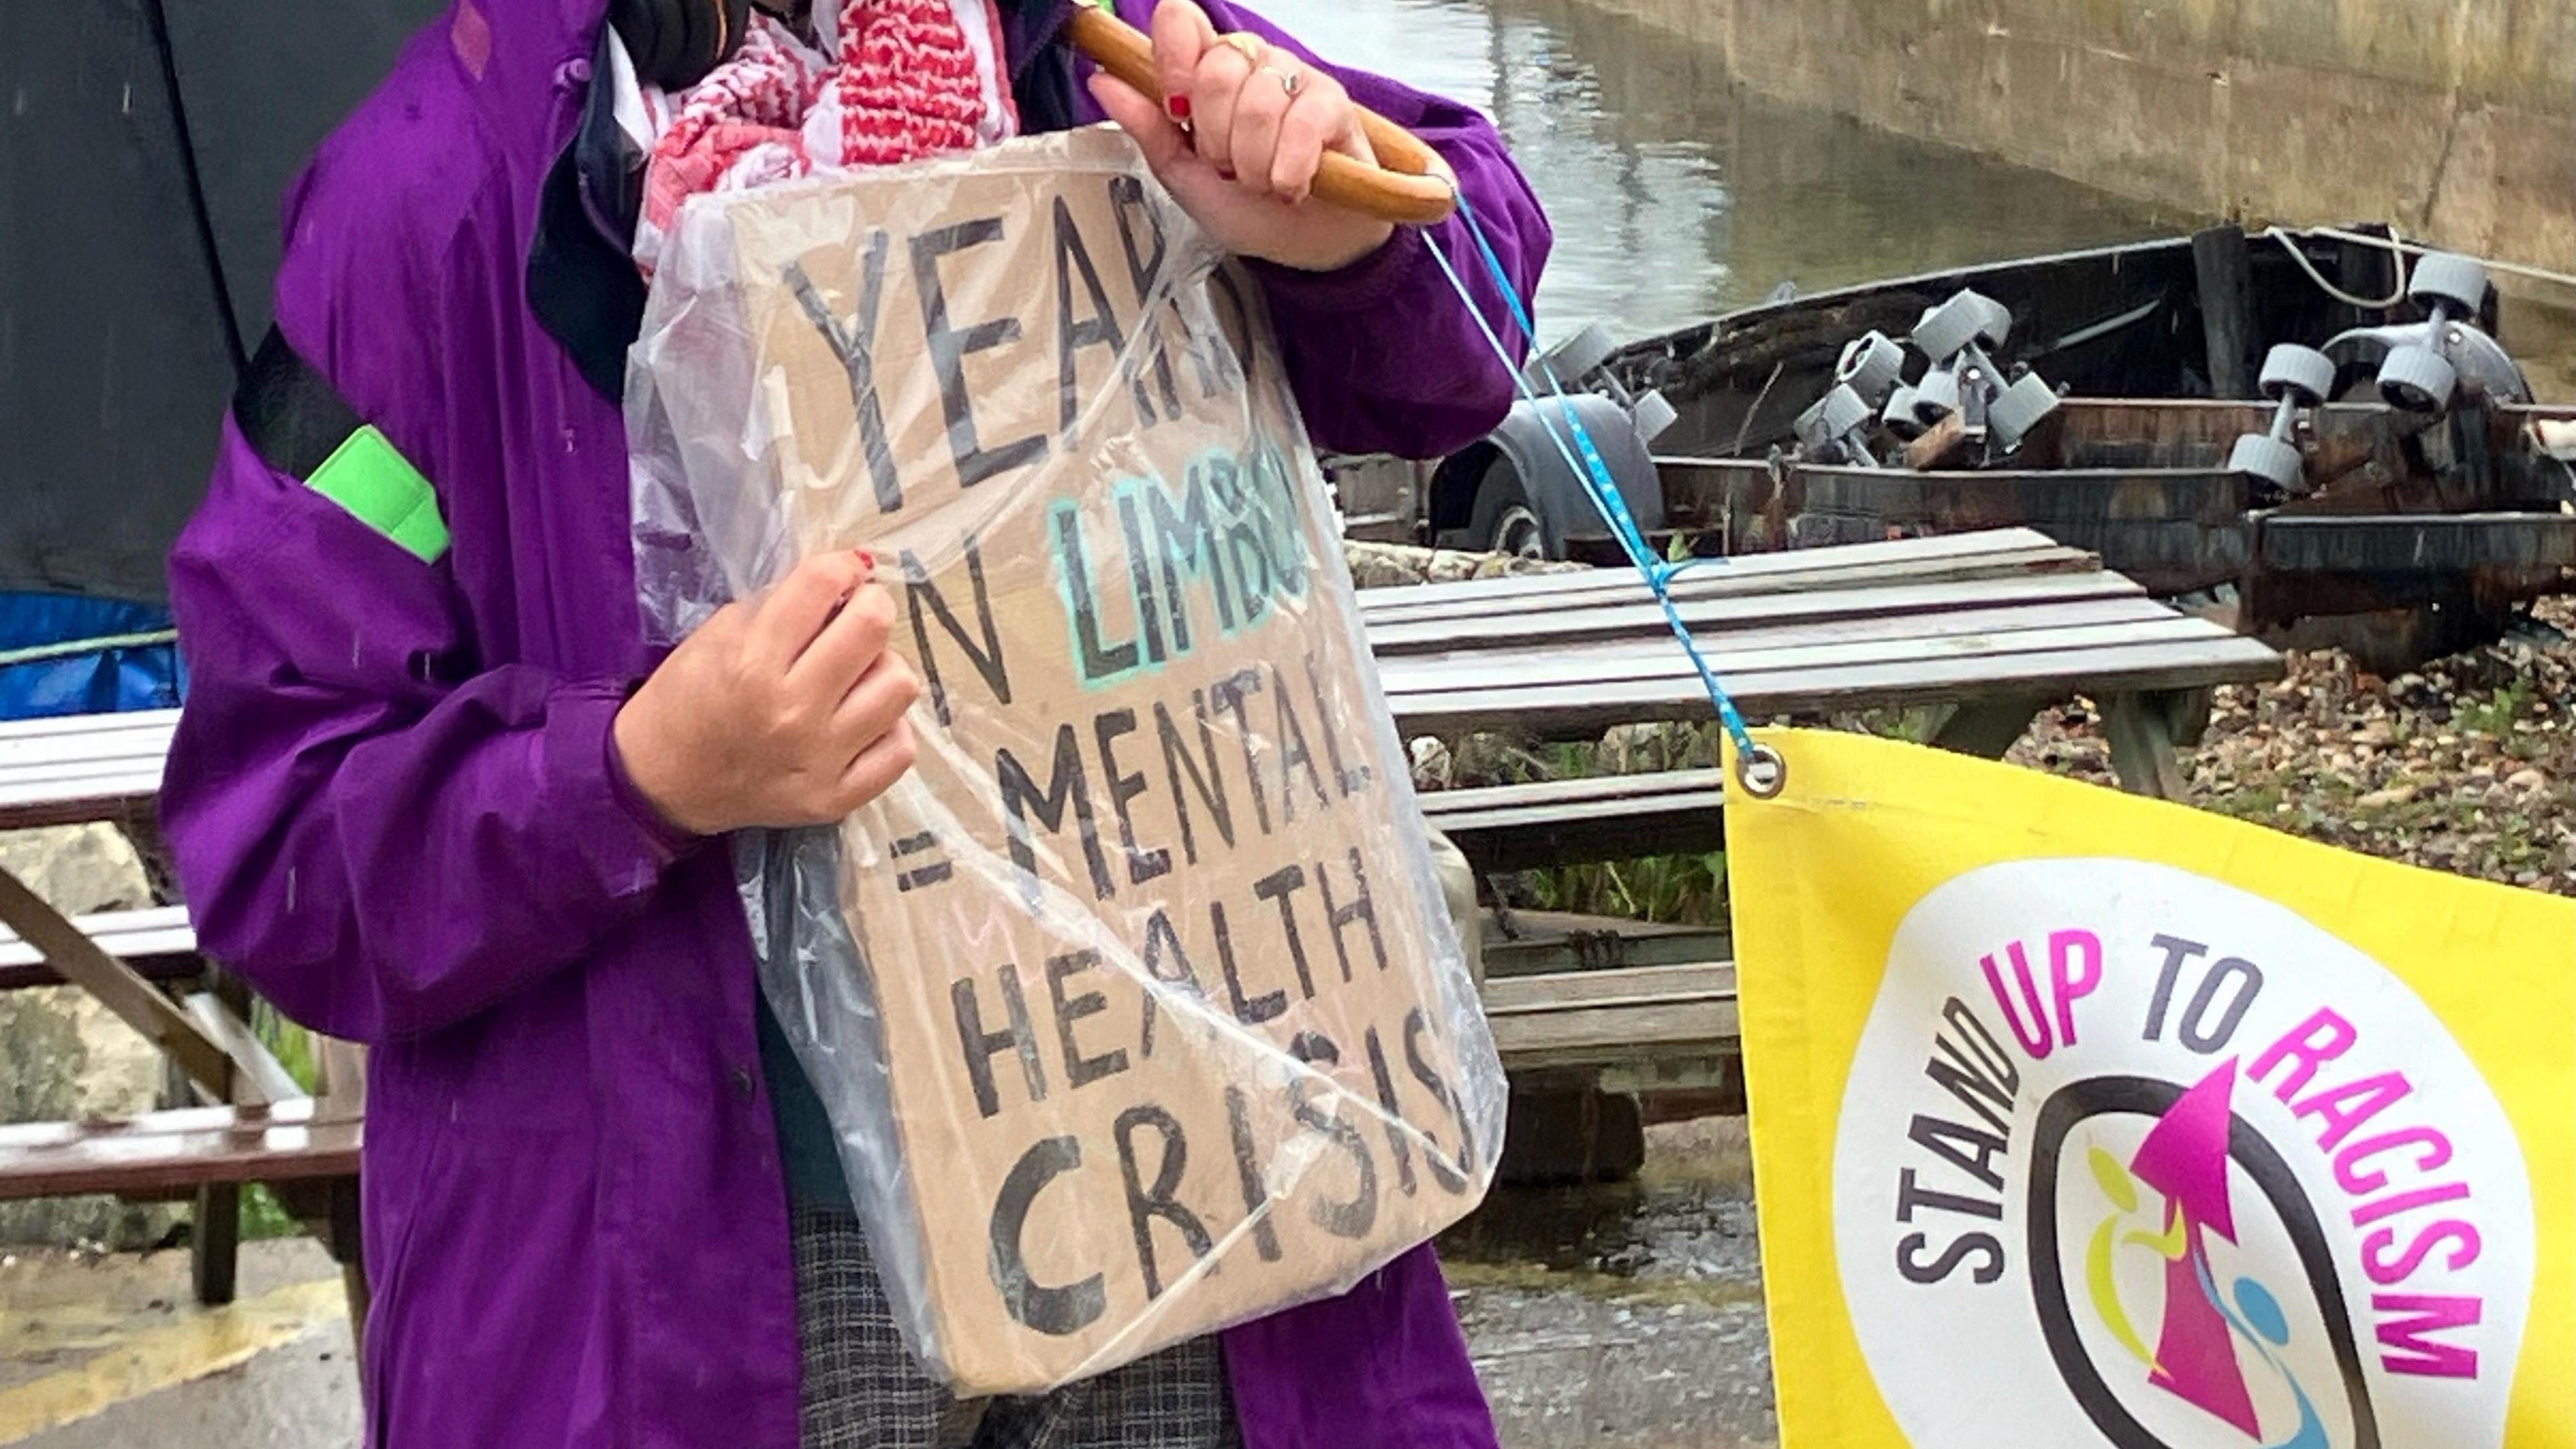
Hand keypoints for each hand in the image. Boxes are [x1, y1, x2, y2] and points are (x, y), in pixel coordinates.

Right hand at [614, 550, 920, 835]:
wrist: (663, 783)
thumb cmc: (686, 701)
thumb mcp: (717, 636)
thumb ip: (779, 608)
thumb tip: (842, 584)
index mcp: (752, 664)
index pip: (822, 586)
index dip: (843, 567)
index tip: (847, 572)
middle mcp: (792, 712)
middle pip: (872, 629)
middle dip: (871, 607)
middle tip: (858, 615)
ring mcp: (819, 761)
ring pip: (899, 686)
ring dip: (883, 668)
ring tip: (858, 675)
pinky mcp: (835, 800)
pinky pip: (900, 749)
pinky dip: (888, 727)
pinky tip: (863, 721)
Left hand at [1087, 0, 1404, 271]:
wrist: (1304, 247)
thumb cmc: (1246, 208)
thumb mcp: (1183, 175)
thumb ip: (1147, 128)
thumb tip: (1103, 81)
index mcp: (1206, 70)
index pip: (1181, 20)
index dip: (1173, 56)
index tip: (1176, 108)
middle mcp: (1249, 63)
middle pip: (1216, 68)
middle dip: (1216, 139)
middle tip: (1229, 168)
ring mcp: (1293, 78)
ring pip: (1256, 103)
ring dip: (1253, 163)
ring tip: (1262, 182)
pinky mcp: (1331, 104)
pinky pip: (1301, 123)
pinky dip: (1288, 169)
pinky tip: (1291, 186)